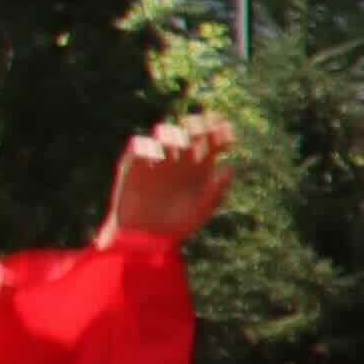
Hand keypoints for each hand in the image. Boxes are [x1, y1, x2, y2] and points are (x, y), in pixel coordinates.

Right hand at [100, 117, 235, 247]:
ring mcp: (157, 158)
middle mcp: (180, 158)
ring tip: (181, 147)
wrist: (145, 237)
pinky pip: (137, 144)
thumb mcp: (202, 209)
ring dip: (174, 134)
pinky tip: (157, 157)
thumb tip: (229, 168)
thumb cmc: (177, 224)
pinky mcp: (133, 163)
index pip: (213, 142)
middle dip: (199, 126)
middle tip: (203, 130)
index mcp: (201, 166)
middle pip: (190, 131)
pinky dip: (147, 146)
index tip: (227, 132)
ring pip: (165, 132)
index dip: (221, 133)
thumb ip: (215, 190)